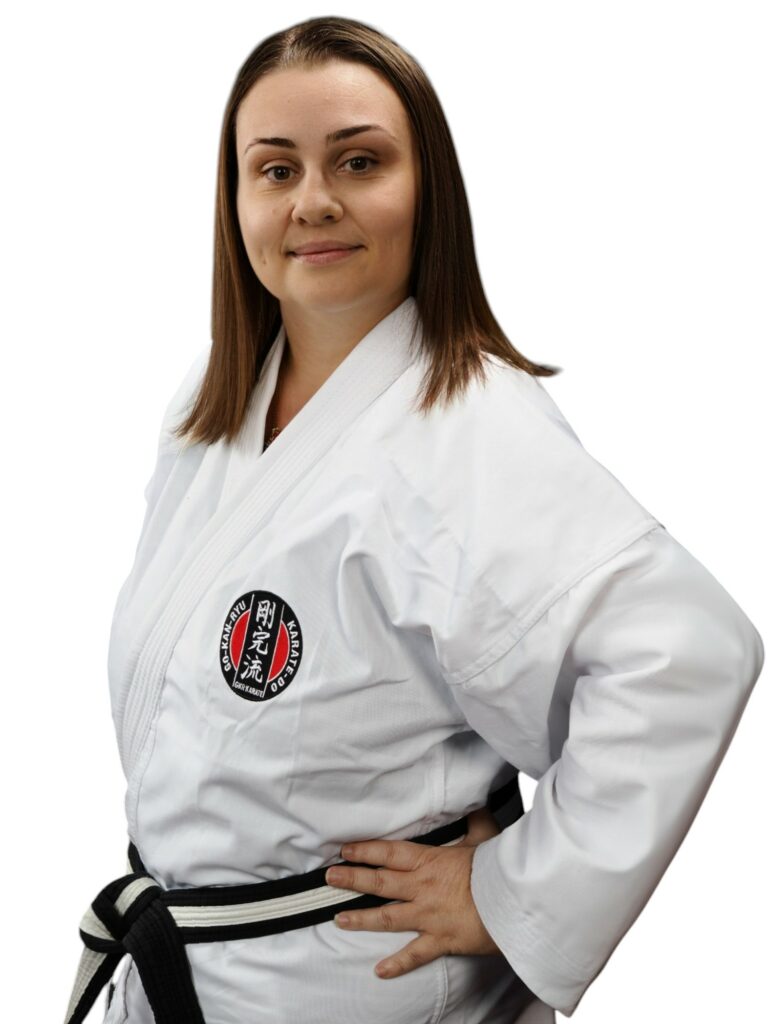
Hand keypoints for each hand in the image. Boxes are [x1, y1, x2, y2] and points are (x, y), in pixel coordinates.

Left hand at [324, 807, 503, 978]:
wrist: (514, 900)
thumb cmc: (499, 867)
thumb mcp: (485, 836)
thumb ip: (474, 819)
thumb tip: (475, 799)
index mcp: (430, 861)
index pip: (389, 853)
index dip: (365, 850)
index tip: (345, 849)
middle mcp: (422, 887)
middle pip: (379, 882)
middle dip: (352, 878)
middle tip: (329, 877)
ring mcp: (428, 915)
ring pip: (386, 916)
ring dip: (361, 917)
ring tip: (338, 917)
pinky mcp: (440, 940)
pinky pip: (414, 954)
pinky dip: (397, 964)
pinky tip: (379, 971)